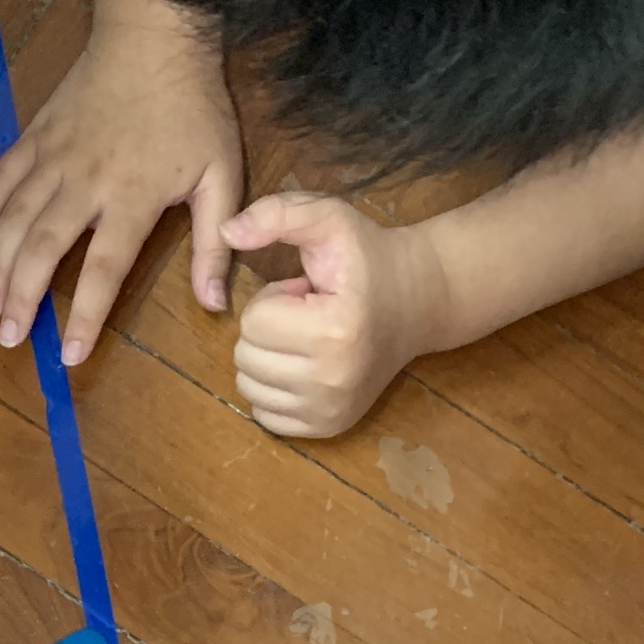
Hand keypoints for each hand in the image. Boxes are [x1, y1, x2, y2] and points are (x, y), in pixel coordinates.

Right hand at [0, 33, 242, 365]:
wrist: (155, 32)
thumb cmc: (192, 106)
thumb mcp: (222, 173)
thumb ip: (216, 242)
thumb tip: (214, 304)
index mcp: (132, 197)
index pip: (103, 270)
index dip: (84, 316)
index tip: (67, 356)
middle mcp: (85, 182)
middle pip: (44, 250)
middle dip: (22, 298)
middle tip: (8, 339)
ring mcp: (54, 158)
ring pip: (14, 220)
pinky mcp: (35, 137)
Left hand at [227, 195, 449, 438]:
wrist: (419, 302)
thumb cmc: (369, 258)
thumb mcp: (328, 219)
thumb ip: (276, 216)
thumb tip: (224, 231)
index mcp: (334, 330)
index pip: (254, 322)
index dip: (273, 298)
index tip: (306, 293)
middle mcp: (332, 380)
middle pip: (246, 356)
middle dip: (266, 328)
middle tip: (305, 315)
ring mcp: (330, 410)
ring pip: (249, 387)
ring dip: (266, 358)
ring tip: (305, 338)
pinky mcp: (327, 428)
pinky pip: (264, 415)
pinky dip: (273, 388)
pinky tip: (303, 365)